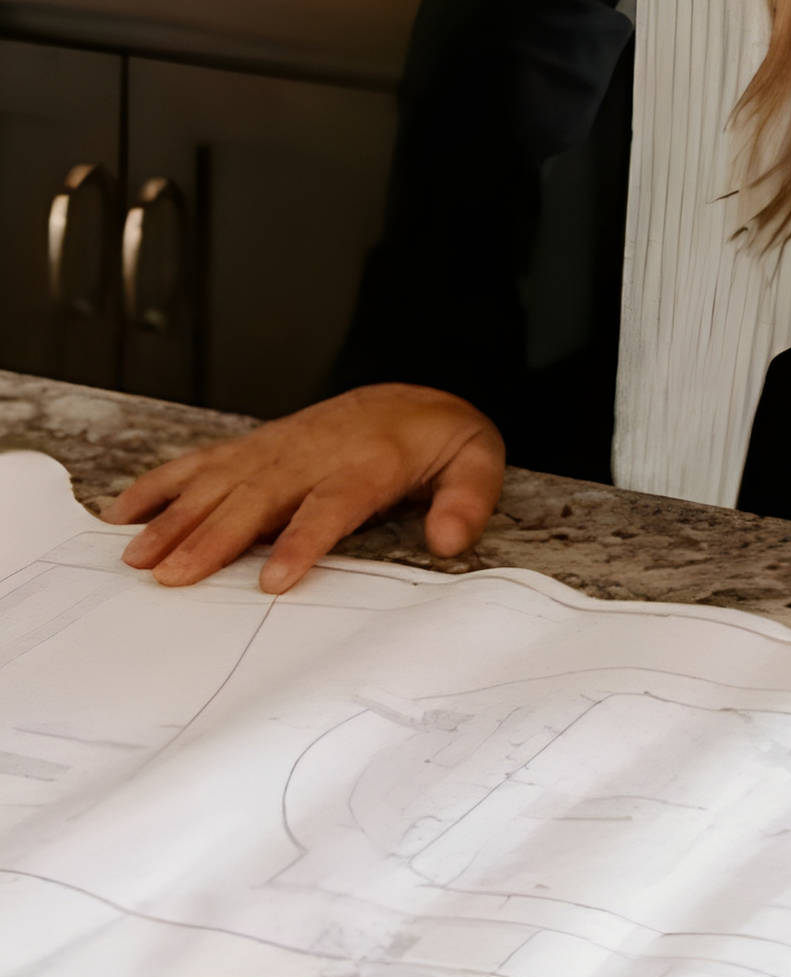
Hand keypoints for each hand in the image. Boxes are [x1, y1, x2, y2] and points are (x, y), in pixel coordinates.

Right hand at [104, 386, 504, 594]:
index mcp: (368, 461)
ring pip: (220, 482)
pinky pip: (202, 463)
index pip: (330, 504)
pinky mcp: (257, 448)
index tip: (274, 578)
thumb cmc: (438, 440)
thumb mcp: (476, 461)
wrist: (411, 398)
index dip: (301, 540)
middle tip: (174, 576)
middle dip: (213, 537)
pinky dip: (162, 485)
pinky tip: (127, 513)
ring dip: (177, 518)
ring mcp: (279, 448)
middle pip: (258, 497)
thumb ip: (466, 501)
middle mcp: (314, 453)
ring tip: (139, 557)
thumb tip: (449, 539)